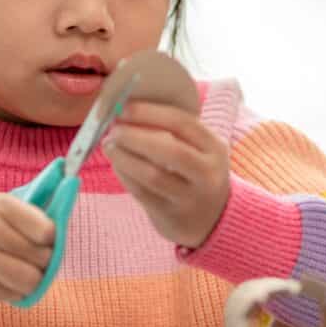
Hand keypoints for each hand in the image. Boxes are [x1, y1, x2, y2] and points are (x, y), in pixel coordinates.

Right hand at [0, 193, 55, 303]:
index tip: (41, 242)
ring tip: (15, 274)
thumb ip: (32, 212)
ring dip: (29, 282)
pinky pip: (13, 295)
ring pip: (31, 280)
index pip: (48, 230)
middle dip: (41, 264)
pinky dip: (13, 293)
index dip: (51, 241)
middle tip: (25, 260)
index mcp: (1, 204)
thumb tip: (71, 191)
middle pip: (43, 257)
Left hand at [102, 100, 230, 248]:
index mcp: (215, 147)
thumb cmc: (197, 172)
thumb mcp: (200, 148)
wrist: (213, 218)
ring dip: (125, 157)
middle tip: (114, 130)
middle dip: (136, 136)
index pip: (182, 123)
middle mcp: (208, 173)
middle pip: (170, 150)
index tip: (124, 108)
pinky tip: (117, 164)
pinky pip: (142, 193)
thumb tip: (128, 109)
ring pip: (153, 175)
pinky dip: (124, 175)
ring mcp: (190, 198)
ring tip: (109, 146)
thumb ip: (173, 130)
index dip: (149, 113)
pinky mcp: (171, 216)